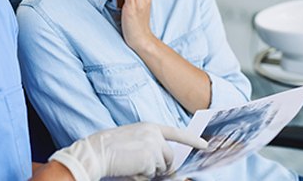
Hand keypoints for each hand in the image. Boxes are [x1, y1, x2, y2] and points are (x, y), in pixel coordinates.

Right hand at [49, 122, 207, 180]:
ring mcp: (153, 145)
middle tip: (144, 169)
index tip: (205, 145)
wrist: (96, 152)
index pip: (177, 133)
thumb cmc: (110, 149)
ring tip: (132, 165)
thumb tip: (168, 166)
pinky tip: (130, 169)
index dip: (193, 140)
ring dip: (150, 172)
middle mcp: (154, 134)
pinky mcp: (150, 158)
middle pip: (171, 156)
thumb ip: (151, 148)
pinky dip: (142, 176)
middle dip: (163, 167)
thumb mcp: (134, 141)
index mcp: (150, 127)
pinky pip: (153, 174)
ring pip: (163, 167)